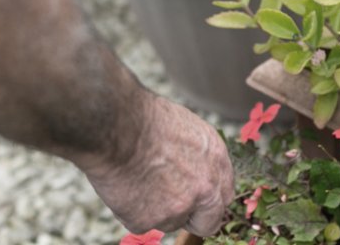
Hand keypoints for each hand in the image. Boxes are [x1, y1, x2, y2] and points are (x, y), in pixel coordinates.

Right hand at [81, 97, 234, 236]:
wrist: (116, 124)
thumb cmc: (142, 117)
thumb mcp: (185, 128)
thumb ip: (196, 158)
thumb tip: (190, 172)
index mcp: (217, 160)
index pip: (222, 196)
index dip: (205, 201)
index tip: (192, 200)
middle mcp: (206, 188)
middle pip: (207, 222)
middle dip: (190, 218)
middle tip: (167, 205)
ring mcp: (179, 208)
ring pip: (168, 222)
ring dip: (153, 209)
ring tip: (134, 178)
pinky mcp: (150, 221)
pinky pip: (140, 222)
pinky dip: (129, 209)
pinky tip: (122, 184)